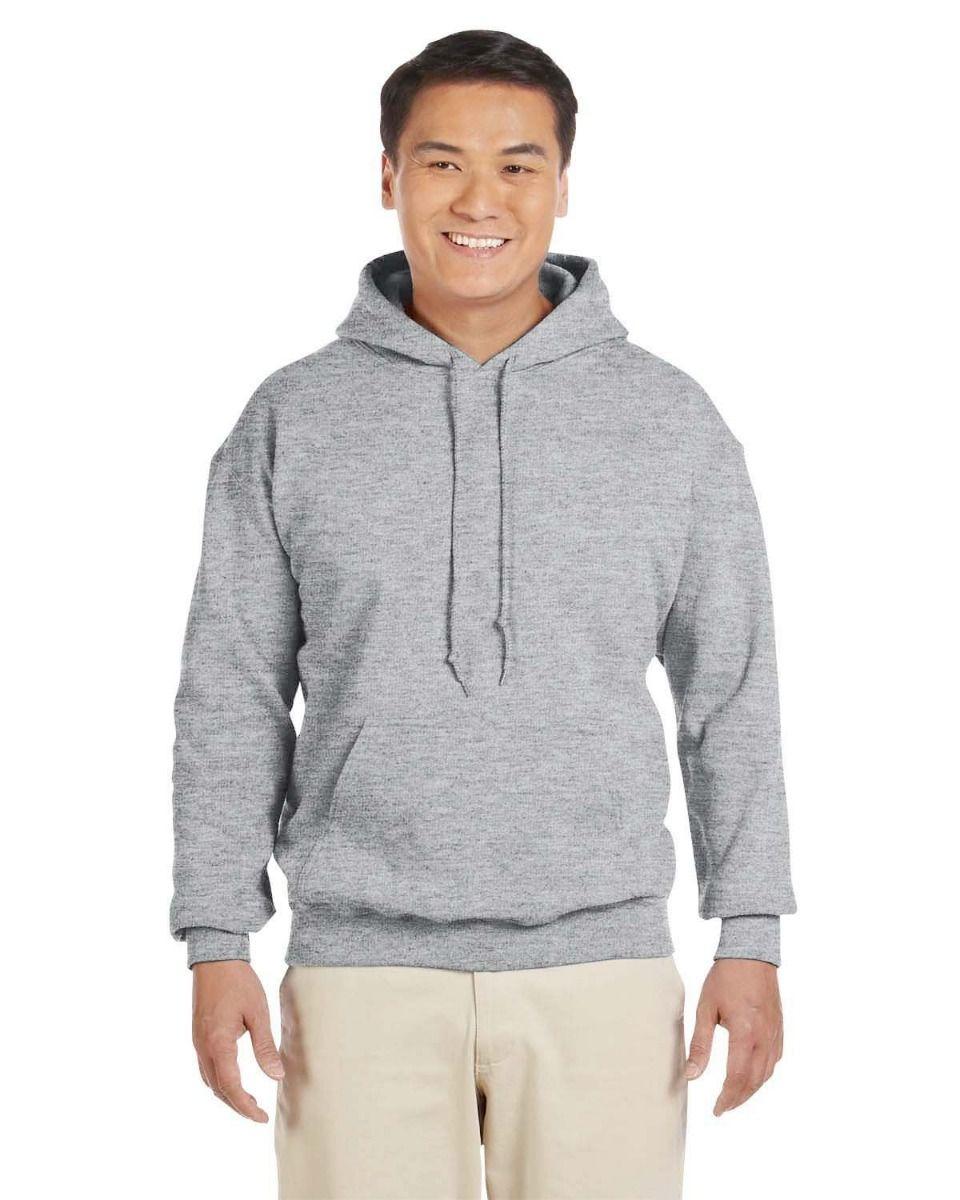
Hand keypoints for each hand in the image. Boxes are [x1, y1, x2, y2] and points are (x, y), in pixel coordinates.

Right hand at [191, 960, 284, 1121]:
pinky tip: (233, 1080)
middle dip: (237, 1105)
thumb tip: (276, 1076)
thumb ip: (265, 1046)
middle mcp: (203, 1048)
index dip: (245, 1106)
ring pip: (209, 1081)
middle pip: (217, 1089)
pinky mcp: (198, 1037)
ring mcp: (197, 1043)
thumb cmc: (239, 982)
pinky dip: (219, 1081)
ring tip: (248, 1100)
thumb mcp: (258, 1012)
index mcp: (218, 1043)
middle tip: (258, 1113)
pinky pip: (206, 1068)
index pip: (230, 1087)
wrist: (215, 959)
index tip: (261, 1117)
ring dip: (227, 1095)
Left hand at [684, 958, 783, 1115]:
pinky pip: (774, 1060)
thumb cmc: (725, 978)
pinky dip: (763, 1074)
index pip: (738, 1078)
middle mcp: (764, 1037)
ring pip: (767, 1073)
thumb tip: (691, 1075)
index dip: (727, 1098)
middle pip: (754, 1081)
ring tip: (735, 1097)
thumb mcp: (705, 1009)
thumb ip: (700, 1044)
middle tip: (723, 1108)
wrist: (751, 954)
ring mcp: (775, 1034)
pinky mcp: (779, 1028)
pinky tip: (752, 1076)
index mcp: (745, 1033)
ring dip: (751, 1089)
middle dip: (739, 1098)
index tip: (716, 1110)